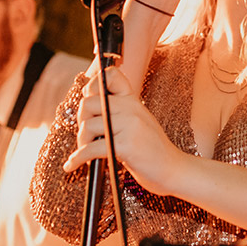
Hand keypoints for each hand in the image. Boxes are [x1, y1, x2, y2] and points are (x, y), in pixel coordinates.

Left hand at [63, 64, 187, 193]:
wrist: (173, 169)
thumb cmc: (152, 150)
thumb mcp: (139, 122)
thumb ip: (119, 113)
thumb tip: (87, 111)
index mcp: (133, 101)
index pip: (111, 76)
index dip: (92, 85)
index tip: (88, 100)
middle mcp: (131, 108)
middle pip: (88, 103)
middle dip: (80, 120)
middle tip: (85, 136)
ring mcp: (130, 126)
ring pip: (88, 126)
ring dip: (80, 142)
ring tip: (84, 152)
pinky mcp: (126, 146)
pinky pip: (91, 149)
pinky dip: (77, 159)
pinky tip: (72, 166)